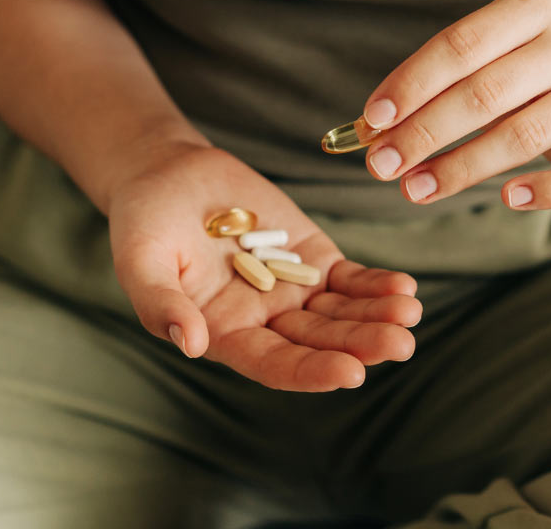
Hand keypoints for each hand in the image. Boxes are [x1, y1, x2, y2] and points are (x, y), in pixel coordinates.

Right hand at [104, 139, 422, 391]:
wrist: (166, 175)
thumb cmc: (143, 225)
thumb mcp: (140, 264)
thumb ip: (162, 305)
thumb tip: (189, 344)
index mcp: (225, 336)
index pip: (274, 364)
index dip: (311, 372)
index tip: (350, 374)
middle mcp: (265, 321)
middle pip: (320, 342)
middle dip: (361, 344)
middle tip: (401, 344)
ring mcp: (294, 289)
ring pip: (343, 313)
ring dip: (378, 317)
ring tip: (410, 312)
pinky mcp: (313, 256)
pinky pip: (351, 279)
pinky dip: (377, 285)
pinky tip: (404, 288)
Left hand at [359, 0, 550, 209]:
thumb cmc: (532, 76)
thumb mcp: (490, 61)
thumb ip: (437, 87)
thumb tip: (371, 130)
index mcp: (532, 9)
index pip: (459, 45)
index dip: (411, 85)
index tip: (372, 122)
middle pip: (486, 92)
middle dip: (425, 133)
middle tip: (382, 167)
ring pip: (526, 134)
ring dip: (463, 168)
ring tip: (417, 190)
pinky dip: (547, 191)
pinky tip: (507, 199)